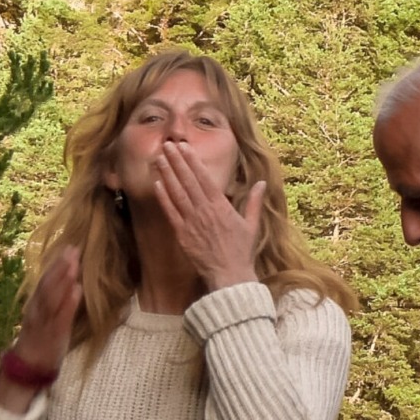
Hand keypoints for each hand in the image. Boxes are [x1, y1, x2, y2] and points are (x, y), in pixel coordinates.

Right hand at [11, 245, 82, 369]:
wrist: (30, 366)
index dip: (56, 262)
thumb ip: (54, 296)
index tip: (69, 246)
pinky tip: (77, 290)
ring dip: (63, 280)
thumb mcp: (45, 313)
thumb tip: (69, 277)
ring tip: (74, 265)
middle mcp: (37, 309)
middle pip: (47, 284)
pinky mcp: (54, 334)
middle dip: (60, 266)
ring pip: (52, 297)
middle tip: (73, 249)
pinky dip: (68, 302)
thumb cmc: (42, 337)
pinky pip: (61, 317)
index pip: (45, 279)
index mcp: (36, 302)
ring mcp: (44, 321)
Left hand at [150, 140, 262, 289]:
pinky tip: (157, 184)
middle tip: (167, 144)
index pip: (204, 178)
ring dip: (167, 174)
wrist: (229, 275)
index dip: (192, 161)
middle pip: (188, 181)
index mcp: (221, 206)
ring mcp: (192, 222)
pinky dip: (163, 197)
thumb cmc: (242, 251)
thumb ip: (254, 201)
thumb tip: (262, 183)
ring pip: (177, 193)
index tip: (184, 147)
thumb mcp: (252, 224)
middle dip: (177, 161)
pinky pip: (171, 212)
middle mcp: (205, 210)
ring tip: (159, 158)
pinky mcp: (182, 234)